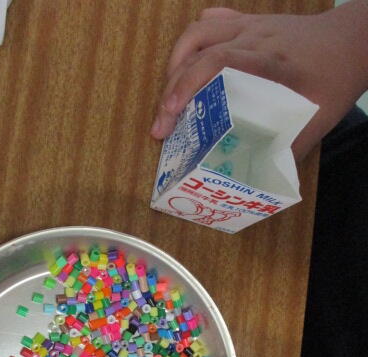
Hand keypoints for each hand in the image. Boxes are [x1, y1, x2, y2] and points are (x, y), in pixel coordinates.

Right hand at [151, 2, 367, 158]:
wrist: (352, 41)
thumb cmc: (335, 82)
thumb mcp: (317, 121)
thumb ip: (287, 150)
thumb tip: (255, 180)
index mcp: (271, 62)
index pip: (219, 62)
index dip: (188, 85)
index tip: (170, 114)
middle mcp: (254, 38)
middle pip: (198, 51)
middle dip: (171, 88)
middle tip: (161, 126)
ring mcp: (249, 26)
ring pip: (197, 33)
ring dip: (174, 65)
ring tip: (167, 98)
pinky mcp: (247, 22)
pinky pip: (211, 23)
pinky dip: (191, 43)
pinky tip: (185, 66)